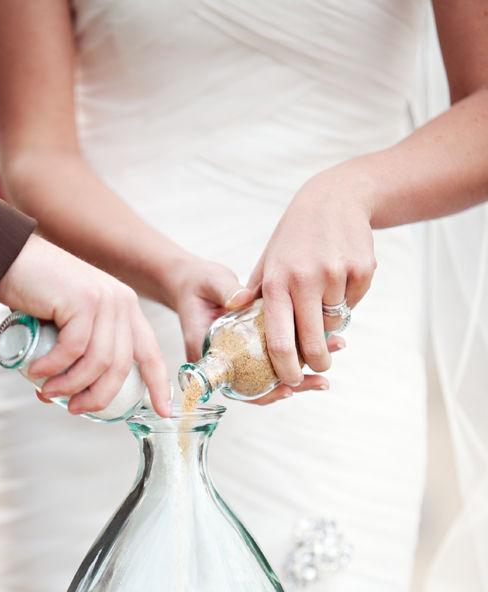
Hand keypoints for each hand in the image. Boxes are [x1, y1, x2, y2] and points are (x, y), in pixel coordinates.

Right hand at [0, 235, 170, 416]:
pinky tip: (36, 371)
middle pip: (121, 366)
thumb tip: (75, 396)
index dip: (158, 385)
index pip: (150, 353)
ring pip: (98, 362)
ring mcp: (104, 299)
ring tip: (48, 391)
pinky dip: (54, 366)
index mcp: (126, 310)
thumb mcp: (71, 323)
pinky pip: (73, 349)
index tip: (163, 413)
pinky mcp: (82, 300)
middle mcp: (122, 303)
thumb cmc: (35, 294)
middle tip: (73, 408)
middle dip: (98, 396)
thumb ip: (82, 351)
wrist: (8, 257)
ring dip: (71, 385)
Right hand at [163, 253, 343, 398]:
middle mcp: (224, 364)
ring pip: (270, 376)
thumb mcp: (210, 283)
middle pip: (259, 387)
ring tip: (330, 361)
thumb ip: (226, 291)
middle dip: (293, 385)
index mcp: (207, 356)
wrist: (192, 282)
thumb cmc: (197, 284)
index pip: (235, 385)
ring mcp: (239, 358)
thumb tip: (242, 298)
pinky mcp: (251, 349)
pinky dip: (297, 356)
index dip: (261, 392)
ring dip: (301, 372)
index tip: (287, 390)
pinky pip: (273, 360)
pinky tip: (322, 346)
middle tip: (321, 382)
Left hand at [243, 169, 375, 386]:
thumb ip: (257, 300)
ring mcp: (336, 275)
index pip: (279, 342)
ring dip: (331, 326)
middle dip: (316, 363)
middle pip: (313, 343)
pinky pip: (354, 304)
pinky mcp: (362, 270)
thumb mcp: (268, 263)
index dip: (286, 370)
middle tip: (317, 367)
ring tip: (323, 303)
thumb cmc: (294, 238)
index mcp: (276, 283)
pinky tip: (340, 279)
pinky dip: (348, 302)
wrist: (335, 199)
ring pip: (336, 324)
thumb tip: (241, 335)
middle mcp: (305, 280)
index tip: (290, 381)